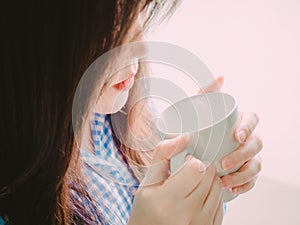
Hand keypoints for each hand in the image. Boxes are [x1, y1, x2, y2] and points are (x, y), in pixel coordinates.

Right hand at [128, 136, 223, 224]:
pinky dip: (212, 195)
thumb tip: (183, 136)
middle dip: (202, 168)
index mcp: (166, 200)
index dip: (191, 160)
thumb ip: (162, 155)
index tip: (184, 163)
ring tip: (193, 185)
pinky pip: (221, 203)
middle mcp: (185, 214)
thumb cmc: (147, 208)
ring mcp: (200, 223)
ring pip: (217, 187)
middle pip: (209, 176)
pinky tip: (199, 197)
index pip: (196, 168)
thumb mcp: (148, 181)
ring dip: (209, 180)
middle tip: (189, 172)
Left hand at [197, 76, 262, 194]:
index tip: (236, 136)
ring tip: (225, 180)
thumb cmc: (194, 129)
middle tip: (224, 162)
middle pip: (256, 143)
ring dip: (243, 174)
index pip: (251, 120)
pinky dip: (244, 186)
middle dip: (243, 154)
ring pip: (256, 164)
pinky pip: (252, 181)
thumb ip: (205, 93)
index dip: (247, 127)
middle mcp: (246, 138)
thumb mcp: (195, 111)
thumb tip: (222, 77)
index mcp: (237, 121)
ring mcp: (247, 156)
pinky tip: (232, 189)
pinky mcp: (244, 173)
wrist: (185, 153)